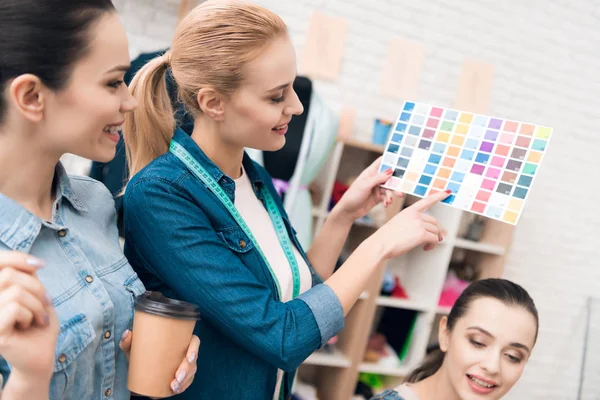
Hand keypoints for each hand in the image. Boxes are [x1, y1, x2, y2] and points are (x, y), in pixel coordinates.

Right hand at [0, 251, 57, 380]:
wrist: (42, 352)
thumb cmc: (38, 322)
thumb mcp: (35, 292)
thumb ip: (26, 275)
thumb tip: (31, 261)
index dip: (17, 258)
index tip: (41, 265)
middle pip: (8, 275)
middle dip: (36, 287)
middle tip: (44, 303)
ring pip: (14, 292)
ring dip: (36, 304)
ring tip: (37, 317)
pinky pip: (14, 308)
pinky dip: (30, 314)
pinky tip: (29, 325)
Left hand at [120, 331, 200, 394]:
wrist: (137, 369)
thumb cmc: (139, 354)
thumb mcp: (132, 348)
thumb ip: (128, 341)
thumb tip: (127, 333)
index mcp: (179, 340)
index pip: (194, 342)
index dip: (194, 349)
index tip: (188, 358)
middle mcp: (184, 352)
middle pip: (193, 360)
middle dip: (188, 370)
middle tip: (177, 377)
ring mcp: (184, 365)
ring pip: (191, 372)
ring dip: (186, 380)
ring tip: (174, 387)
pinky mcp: (181, 376)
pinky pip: (187, 381)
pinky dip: (183, 386)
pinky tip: (176, 390)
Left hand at [333, 156, 401, 221]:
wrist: (348, 211)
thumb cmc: (353, 195)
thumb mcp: (365, 186)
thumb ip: (378, 178)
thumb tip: (391, 171)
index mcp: (370, 172)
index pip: (381, 162)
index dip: (391, 159)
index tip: (402, 159)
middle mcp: (375, 179)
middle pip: (389, 177)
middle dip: (396, 181)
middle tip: (403, 186)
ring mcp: (377, 188)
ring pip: (389, 188)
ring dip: (391, 194)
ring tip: (390, 200)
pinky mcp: (378, 197)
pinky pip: (387, 197)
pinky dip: (388, 200)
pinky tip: (386, 204)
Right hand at [373, 190, 449, 258]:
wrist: (380, 244)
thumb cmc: (387, 238)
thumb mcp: (399, 224)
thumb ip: (413, 224)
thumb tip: (429, 233)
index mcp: (409, 211)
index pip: (427, 201)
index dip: (439, 196)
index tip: (448, 192)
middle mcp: (416, 215)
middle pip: (434, 222)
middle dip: (436, 231)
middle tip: (435, 240)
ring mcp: (419, 224)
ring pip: (436, 231)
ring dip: (434, 240)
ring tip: (426, 246)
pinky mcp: (422, 234)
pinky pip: (435, 239)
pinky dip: (433, 245)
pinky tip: (425, 248)